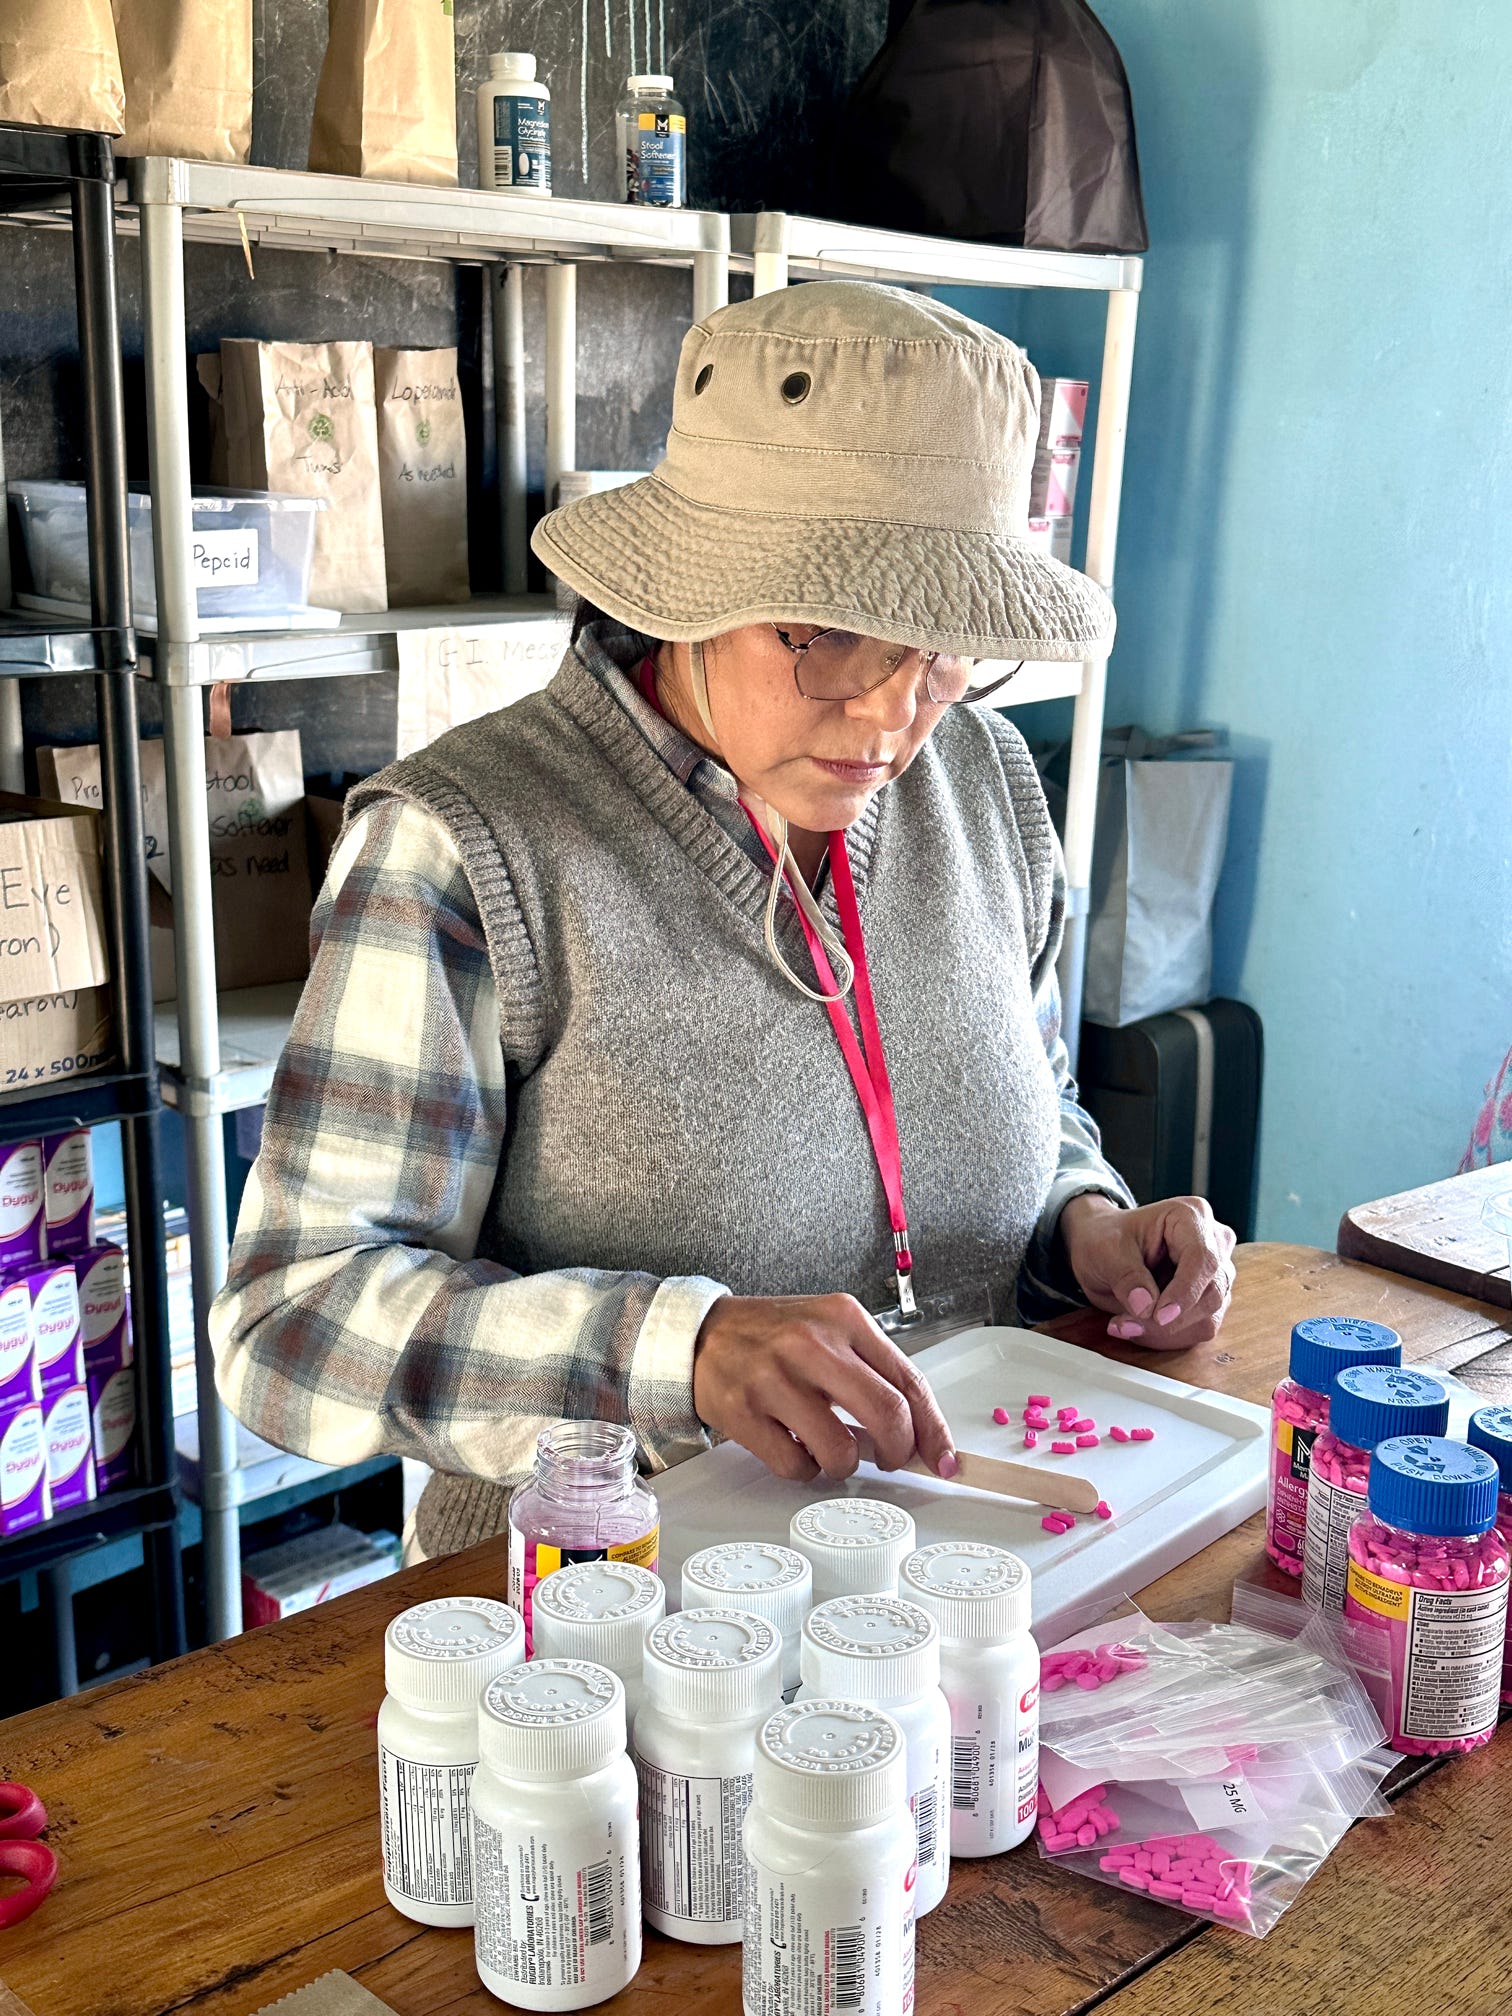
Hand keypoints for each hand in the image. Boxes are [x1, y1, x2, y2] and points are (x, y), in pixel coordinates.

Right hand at [691, 1292, 957, 1483]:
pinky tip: (793, 1446)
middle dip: (898, 1452)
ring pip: (841, 1450)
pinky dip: (804, 1469)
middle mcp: (812, 1344)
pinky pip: (796, 1466)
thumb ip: (872, 1372)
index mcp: (844, 1319)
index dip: (934, 1429)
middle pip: (887, 1414)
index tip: (943, 1459)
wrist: (700, 1334)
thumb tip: (917, 1431)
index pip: (909, 1381)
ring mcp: (775, 1378)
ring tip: (826, 1447)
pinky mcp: (743, 1411)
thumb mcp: (829, 1331)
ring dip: (842, 1465)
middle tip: (890, 1460)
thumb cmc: (772, 1336)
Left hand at [1056, 1193, 1237, 1350]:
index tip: (1158, 1316)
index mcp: (1190, 1217)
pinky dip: (1166, 1336)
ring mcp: (1215, 1273)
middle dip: (1168, 1320)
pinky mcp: (1208, 1299)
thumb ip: (1126, 1276)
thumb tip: (1146, 1307)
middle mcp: (1212, 1243)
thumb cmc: (1104, 1236)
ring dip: (1164, 1332)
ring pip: (1207, 1317)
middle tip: (1124, 1325)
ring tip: (1124, 1324)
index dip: (1184, 1292)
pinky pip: (1198, 1329)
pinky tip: (1137, 1327)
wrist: (1100, 1245)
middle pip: (1210, 1293)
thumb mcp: (1104, 1250)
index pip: (1203, 1259)